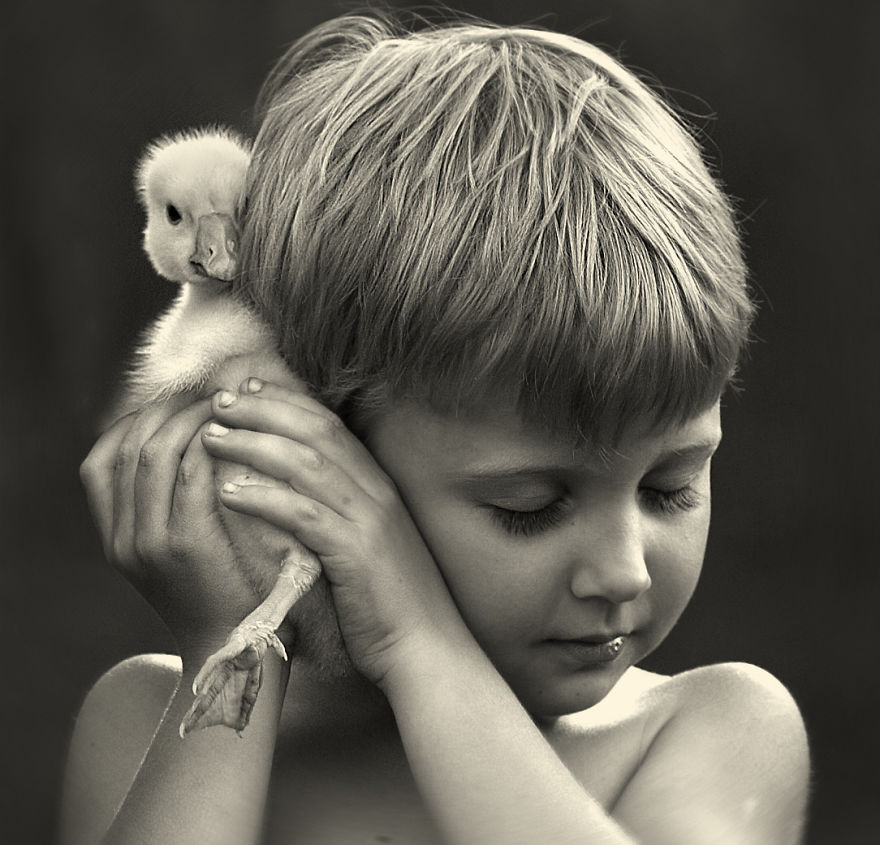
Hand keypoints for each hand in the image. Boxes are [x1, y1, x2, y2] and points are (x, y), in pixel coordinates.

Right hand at [80, 396, 264, 663]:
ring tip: (225, 404)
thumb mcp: (173, 551)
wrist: (235, 647)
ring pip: (157, 453)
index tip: (174, 403)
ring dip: (192, 418)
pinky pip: (192, 475)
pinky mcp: (187, 545)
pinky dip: (210, 445)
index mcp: (114, 538)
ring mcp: (148, 543)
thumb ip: (165, 505)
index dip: (134, 422)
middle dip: (168, 410)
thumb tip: (184, 442)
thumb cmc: (218, 590)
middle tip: (207, 393)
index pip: (101, 460)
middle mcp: (122, 538)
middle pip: (129, 448)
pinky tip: (234, 433)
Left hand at [202, 379, 463, 687]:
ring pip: (307, 464)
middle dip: (264, 410)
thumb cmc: (389, 601)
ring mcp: (370, 520)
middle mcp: (377, 492)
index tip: (247, 391)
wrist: (427, 648)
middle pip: (316, 432)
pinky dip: (265, 497)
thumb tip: (296, 489)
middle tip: (218, 402)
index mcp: (378, 486)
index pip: (330, 425)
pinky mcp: (357, 553)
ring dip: (255, 445)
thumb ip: (341, 510)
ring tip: (212, 438)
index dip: (286, 402)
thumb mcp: (368, 542)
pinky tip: (230, 492)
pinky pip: (304, 514)